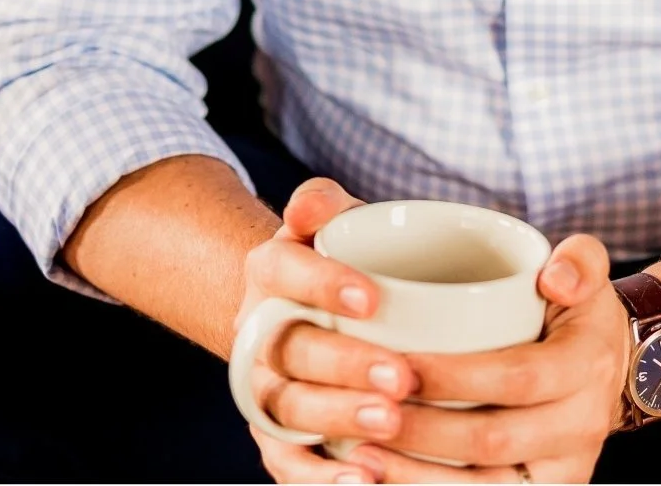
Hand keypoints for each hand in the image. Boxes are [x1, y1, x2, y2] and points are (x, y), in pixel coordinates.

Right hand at [237, 178, 420, 484]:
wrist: (305, 308)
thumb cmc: (339, 256)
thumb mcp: (333, 218)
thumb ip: (321, 201)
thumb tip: (310, 207)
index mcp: (268, 270)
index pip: (284, 273)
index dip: (323, 285)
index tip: (373, 298)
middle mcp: (257, 331)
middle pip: (293, 351)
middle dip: (347, 365)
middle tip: (402, 376)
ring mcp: (264, 386)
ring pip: (291, 407)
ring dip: (340, 418)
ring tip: (392, 423)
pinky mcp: (275, 434)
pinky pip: (286, 462)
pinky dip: (318, 477)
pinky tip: (362, 481)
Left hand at [333, 232, 628, 483]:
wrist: (613, 368)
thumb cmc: (579, 312)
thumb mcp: (588, 271)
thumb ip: (579, 260)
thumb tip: (555, 277)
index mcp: (586, 366)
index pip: (516, 377)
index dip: (455, 377)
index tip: (399, 366)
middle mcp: (580, 426)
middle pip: (492, 440)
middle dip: (423, 431)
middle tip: (367, 410)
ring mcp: (563, 470)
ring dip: (417, 476)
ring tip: (361, 454)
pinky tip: (385, 480)